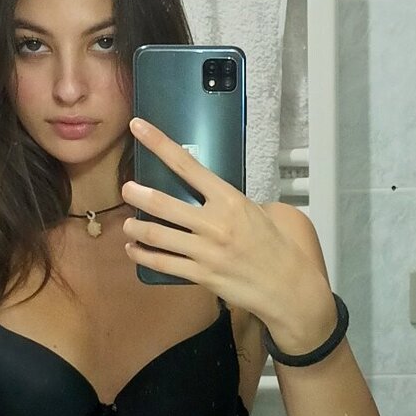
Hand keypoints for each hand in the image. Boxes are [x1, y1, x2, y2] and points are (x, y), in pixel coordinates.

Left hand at [121, 116, 323, 331]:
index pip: (187, 166)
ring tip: (127, 223)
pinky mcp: (201, 275)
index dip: (159, 144)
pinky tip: (134, 249)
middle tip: (126, 189)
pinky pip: (163, 263)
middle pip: (162, 203)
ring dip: (135, 227)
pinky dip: (142, 255)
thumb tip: (212, 196)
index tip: (138, 127)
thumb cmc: (278, 247)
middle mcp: (214, 223)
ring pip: (156, 235)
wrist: (289, 287)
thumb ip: (232, 202)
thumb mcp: (261, 212)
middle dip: (137, 194)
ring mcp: (205, 251)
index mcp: (230, 200)